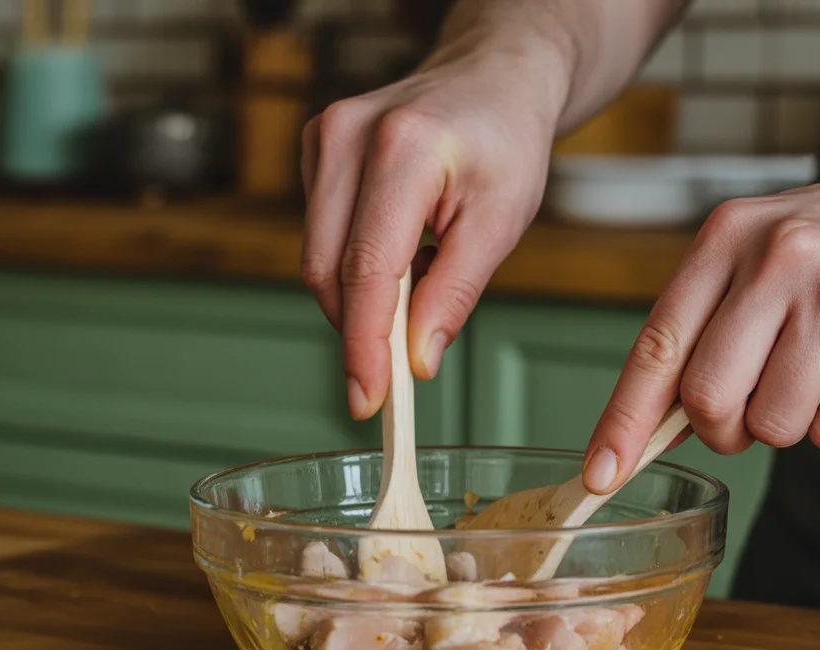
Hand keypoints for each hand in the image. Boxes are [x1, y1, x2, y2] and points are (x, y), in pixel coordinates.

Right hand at [301, 47, 565, 418]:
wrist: (491, 78)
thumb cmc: (505, 142)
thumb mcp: (502, 221)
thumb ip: (456, 292)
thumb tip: (417, 359)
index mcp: (403, 148)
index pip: (367, 269)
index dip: (364, 345)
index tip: (368, 400)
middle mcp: (347, 136)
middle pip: (327, 271)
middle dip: (360, 332)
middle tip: (397, 373)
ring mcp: (322, 138)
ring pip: (317, 259)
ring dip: (362, 297)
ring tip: (421, 277)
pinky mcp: (314, 149)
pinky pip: (321, 237)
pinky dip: (356, 266)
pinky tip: (400, 250)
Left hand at [582, 149, 819, 492]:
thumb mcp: (759, 254)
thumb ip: (703, 325)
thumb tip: (646, 425)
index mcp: (728, 236)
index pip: (657, 346)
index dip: (623, 420)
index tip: (599, 474)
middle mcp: (779, 258)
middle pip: (707, 399)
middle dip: (722, 429)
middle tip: (751, 410)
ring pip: (773, 425)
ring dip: (789, 422)